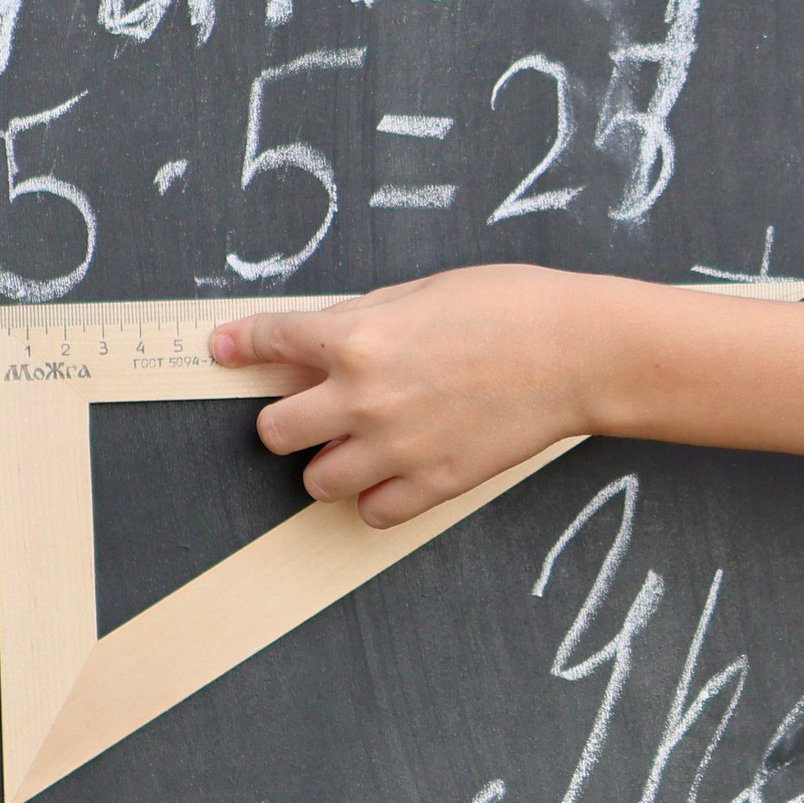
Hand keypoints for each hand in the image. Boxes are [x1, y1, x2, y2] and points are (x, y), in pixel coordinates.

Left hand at [209, 266, 606, 525]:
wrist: (579, 351)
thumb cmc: (512, 307)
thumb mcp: (425, 290)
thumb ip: (365, 317)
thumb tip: (325, 340)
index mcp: (358, 337)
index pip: (271, 342)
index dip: (239, 345)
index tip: (223, 349)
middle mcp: (365, 396)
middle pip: (275, 431)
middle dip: (288, 419)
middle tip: (314, 411)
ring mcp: (397, 447)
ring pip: (316, 481)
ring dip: (328, 464)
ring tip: (358, 448)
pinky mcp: (434, 483)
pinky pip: (372, 512)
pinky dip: (374, 497)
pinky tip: (393, 474)